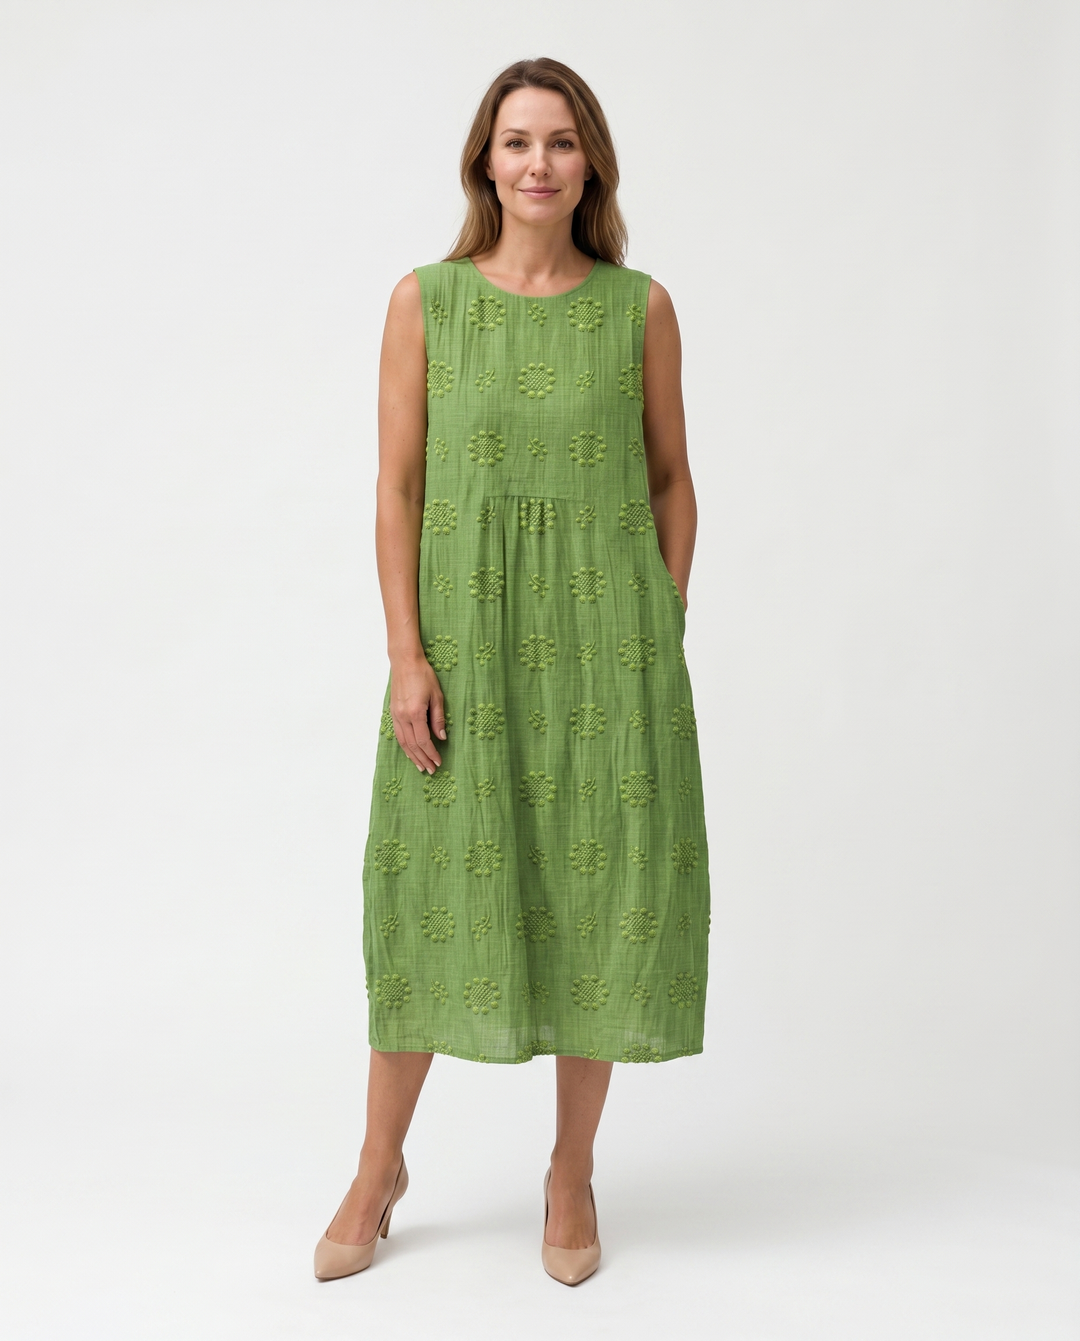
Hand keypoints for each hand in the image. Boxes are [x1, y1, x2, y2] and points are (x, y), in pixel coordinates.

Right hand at [389, 657, 445, 772]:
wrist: (405, 662)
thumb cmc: (423, 675)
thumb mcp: (437, 696)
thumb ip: (438, 718)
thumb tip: (441, 737)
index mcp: (415, 712)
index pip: (424, 740)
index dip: (432, 753)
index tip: (439, 762)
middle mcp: (403, 716)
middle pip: (413, 745)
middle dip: (422, 759)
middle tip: (431, 770)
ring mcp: (396, 715)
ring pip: (404, 742)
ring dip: (412, 756)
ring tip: (421, 767)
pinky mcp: (393, 713)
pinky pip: (398, 734)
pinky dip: (405, 746)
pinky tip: (410, 752)